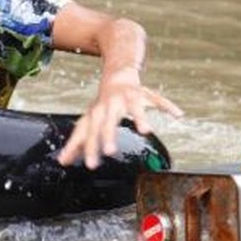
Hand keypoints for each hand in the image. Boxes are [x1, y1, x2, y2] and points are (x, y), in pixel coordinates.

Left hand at [57, 66, 181, 168]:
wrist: (116, 74)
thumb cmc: (102, 105)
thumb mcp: (88, 121)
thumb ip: (77, 142)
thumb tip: (62, 162)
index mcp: (97, 113)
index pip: (91, 133)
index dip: (90, 149)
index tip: (91, 166)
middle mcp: (111, 104)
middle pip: (109, 121)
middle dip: (109, 135)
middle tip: (110, 152)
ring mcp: (128, 97)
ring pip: (135, 107)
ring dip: (140, 117)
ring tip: (146, 130)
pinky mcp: (144, 93)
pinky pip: (157, 98)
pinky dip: (167, 106)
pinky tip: (178, 115)